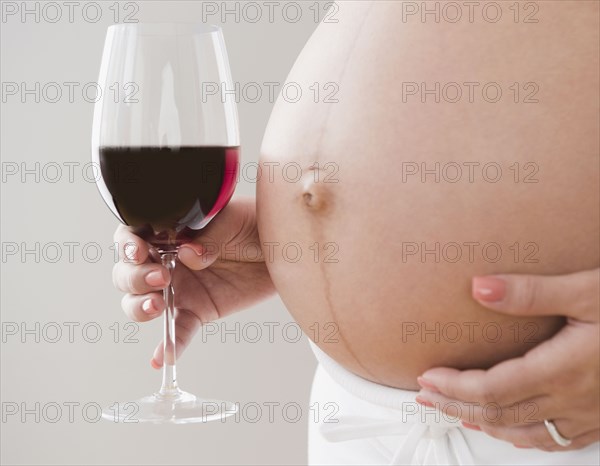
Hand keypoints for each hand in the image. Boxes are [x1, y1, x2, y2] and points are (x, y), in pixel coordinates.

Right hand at [111, 197, 275, 367]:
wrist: (282, 249)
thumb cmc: (253, 225)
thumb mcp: (232, 221)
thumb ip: (208, 236)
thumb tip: (188, 254)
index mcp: (167, 232)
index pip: (130, 238)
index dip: (127, 246)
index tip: (139, 252)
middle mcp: (165, 261)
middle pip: (127, 274)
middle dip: (135, 278)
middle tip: (161, 277)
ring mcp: (179, 289)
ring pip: (141, 303)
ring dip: (140, 307)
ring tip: (157, 307)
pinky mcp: (197, 311)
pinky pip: (178, 331)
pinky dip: (169, 346)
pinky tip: (162, 358)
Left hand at [415, 269, 599, 450]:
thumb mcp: (589, 290)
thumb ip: (530, 293)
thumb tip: (479, 287)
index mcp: (566, 369)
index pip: (492, 390)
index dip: (454, 388)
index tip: (427, 378)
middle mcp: (575, 400)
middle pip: (499, 414)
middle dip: (456, 406)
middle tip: (426, 398)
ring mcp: (590, 415)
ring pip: (523, 432)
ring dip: (482, 423)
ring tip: (453, 413)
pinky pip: (553, 440)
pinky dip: (520, 435)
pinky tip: (508, 429)